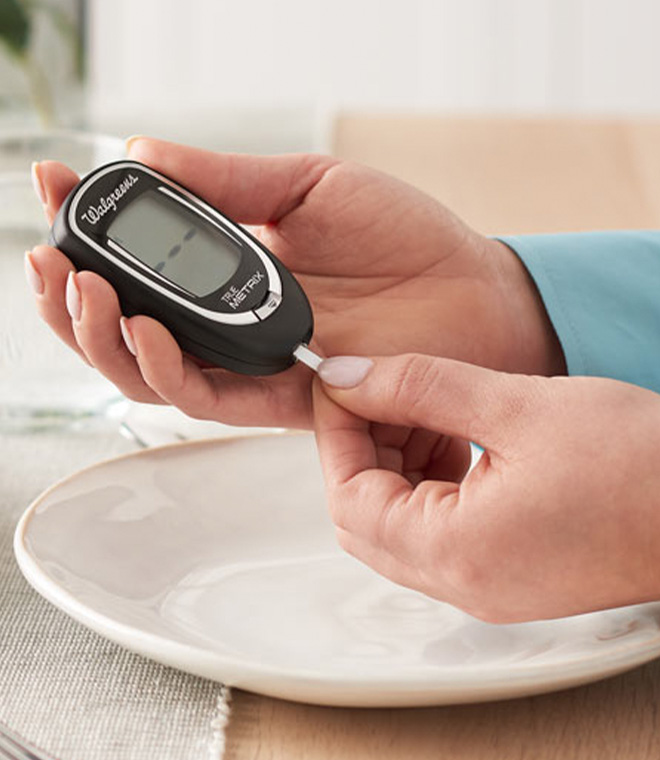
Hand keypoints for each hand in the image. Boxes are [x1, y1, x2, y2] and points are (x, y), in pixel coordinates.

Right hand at [28, 137, 563, 427]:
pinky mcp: (282, 399)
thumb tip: (143, 148)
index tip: (52, 187)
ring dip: (104, 338)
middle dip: (73, 298)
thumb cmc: (403, 237)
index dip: (87, 231)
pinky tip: (150, 329)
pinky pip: (207, 397)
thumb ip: (229, 179)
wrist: (472, 290)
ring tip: (84, 291)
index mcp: (231, 268)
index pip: (139, 262)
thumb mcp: (309, 185)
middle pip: (127, 328)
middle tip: (51, 256)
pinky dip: (168, 368)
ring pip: (150, 371)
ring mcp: (252, 363)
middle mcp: (231, 322)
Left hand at [314, 353, 659, 621]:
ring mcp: (485, 584)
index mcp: (455, 553)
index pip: (349, 496)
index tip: (340, 383)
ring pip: (398, 524)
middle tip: (378, 391)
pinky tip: (456, 438)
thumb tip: (347, 375)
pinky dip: (430, 481)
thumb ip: (419, 386)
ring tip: (425, 409)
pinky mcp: (507, 572)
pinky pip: (438, 531)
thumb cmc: (639, 464)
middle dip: (363, 446)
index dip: (336, 432)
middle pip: (365, 516)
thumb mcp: (517, 405)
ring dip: (396, 462)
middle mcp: (463, 583)